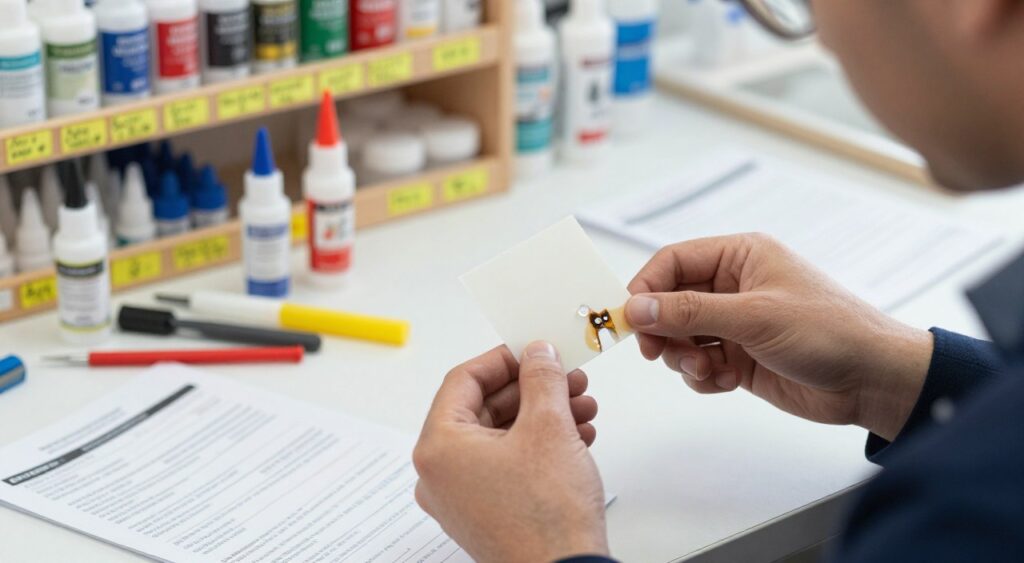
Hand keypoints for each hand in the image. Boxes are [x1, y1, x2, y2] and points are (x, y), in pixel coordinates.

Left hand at [413, 342, 607, 561]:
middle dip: (533, 390)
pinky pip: (506, 465)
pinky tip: (576, 437)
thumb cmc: (546, 517)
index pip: (463, 380)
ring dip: (543, 417)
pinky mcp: (485, 514)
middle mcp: (440, 474)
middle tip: (568, 378)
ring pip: (500, 437)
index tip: (533, 350)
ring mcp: (460, 498)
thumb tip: (537, 353)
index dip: (503, 359)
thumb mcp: (548, 427)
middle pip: (484, 409)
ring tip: (582, 408)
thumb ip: (541, 378)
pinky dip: (538, 446)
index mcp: (438, 447)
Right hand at [626, 234, 932, 441]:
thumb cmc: (830, 331)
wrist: (872, 380)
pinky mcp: (740, 357)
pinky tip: (726, 380)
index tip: (629, 318)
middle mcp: (735, 286)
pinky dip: (702, 375)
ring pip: (681, 335)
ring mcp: (736, 323)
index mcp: (740, 257)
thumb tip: (637, 308)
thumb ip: (690, 312)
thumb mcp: (754, 317)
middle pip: (671, 301)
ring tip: (707, 368)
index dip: (646, 287)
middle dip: (663, 329)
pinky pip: (699, 363)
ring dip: (684, 356)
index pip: (673, 262)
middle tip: (657, 352)